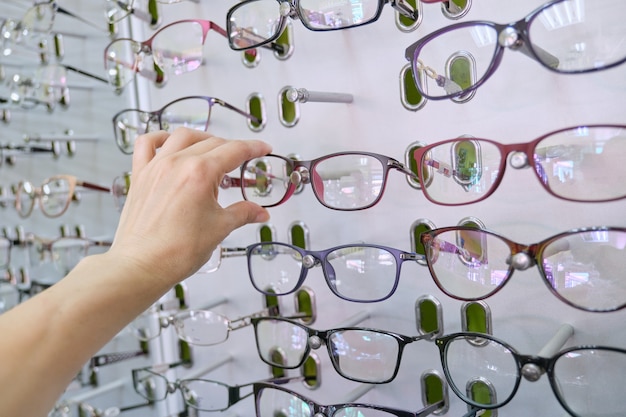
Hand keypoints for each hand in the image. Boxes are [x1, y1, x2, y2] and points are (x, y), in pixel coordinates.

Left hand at [110, 128, 271, 284]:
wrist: (141, 266)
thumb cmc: (176, 251)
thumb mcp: (219, 229)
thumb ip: (242, 214)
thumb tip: (259, 213)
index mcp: (200, 174)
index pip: (234, 151)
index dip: (253, 148)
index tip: (263, 148)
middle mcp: (177, 163)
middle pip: (212, 143)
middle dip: (232, 148)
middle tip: (242, 160)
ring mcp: (156, 167)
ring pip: (183, 137)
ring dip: (203, 139)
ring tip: (213, 150)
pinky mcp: (141, 175)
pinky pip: (147, 144)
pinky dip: (160, 138)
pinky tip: (170, 143)